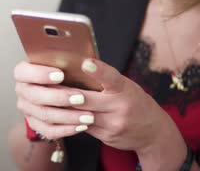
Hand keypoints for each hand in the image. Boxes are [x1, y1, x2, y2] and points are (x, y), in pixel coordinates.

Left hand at [14, 59, 183, 152]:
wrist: (153, 132)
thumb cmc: (134, 101)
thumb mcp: (126, 87)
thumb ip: (106, 80)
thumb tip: (79, 67)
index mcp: (125, 90)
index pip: (112, 78)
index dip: (99, 70)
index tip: (86, 62)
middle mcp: (120, 107)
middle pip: (87, 100)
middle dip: (65, 93)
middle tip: (46, 83)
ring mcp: (113, 125)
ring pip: (81, 115)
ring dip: (63, 107)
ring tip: (47, 97)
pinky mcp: (106, 137)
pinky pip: (83, 127)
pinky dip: (70, 119)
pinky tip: (59, 112)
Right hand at [14, 61, 94, 139]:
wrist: (63, 90)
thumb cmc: (63, 73)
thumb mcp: (64, 64)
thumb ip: (72, 62)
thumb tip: (89, 64)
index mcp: (23, 72)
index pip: (23, 73)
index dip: (39, 74)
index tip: (61, 75)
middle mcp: (22, 90)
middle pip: (35, 96)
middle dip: (59, 98)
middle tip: (81, 98)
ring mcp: (27, 109)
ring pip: (44, 115)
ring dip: (68, 116)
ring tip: (89, 116)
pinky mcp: (35, 124)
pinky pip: (48, 131)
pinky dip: (66, 129)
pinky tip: (82, 126)